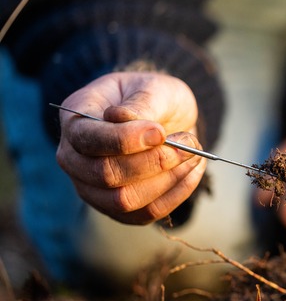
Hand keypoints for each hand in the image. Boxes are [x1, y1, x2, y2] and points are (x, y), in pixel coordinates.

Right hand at [56, 72, 206, 223]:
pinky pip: (147, 212)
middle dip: (155, 162)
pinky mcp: (119, 208)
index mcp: (75, 119)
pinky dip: (177, 193)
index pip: (87, 139)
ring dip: (168, 179)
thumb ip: (141, 104)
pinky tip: (192, 170)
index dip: (125, 140)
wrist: (164, 117)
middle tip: (188, 143)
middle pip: (106, 175)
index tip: (161, 132)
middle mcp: (75, 158)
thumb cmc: (152, 98)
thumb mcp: (151, 88)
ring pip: (126, 199)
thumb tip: (124, 119)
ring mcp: (93, 188)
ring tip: (194, 154)